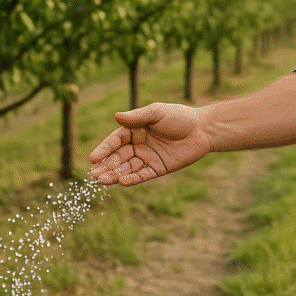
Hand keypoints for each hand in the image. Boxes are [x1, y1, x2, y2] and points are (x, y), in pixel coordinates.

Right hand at [89, 103, 211, 185]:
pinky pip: (143, 175)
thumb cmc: (179, 117)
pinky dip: (133, 179)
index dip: (104, 149)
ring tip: (102, 182)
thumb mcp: (156, 113)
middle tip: (93, 176)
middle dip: (106, 166)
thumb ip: (137, 117)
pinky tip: (122, 182)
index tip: (93, 158)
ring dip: (115, 175)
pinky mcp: (158, 169)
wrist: (202, 129)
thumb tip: (116, 116)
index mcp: (135, 130)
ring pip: (128, 168)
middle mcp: (138, 145)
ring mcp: (148, 158)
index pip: (115, 141)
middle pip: (118, 157)